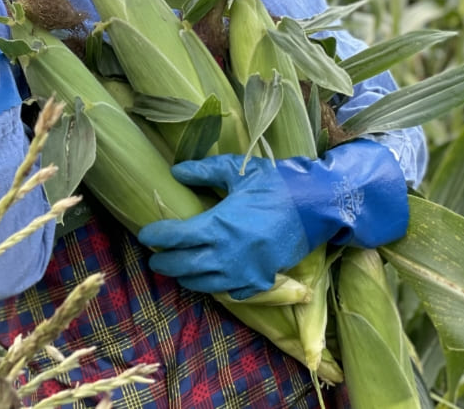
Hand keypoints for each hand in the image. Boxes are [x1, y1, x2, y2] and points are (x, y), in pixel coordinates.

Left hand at [137, 140, 408, 298]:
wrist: (318, 206)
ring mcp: (244, 273)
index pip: (174, 238)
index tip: (145, 234)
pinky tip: (211, 277)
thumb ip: (204, 171)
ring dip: (186, 277)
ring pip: (203, 284)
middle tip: (155, 257)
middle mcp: (226, 255)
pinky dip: (216, 286)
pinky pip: (230, 292)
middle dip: (164, 262)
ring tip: (178, 268)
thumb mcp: (238, 171)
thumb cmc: (277, 185)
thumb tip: (176, 171)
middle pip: (182, 266)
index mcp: (217, 226)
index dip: (155, 236)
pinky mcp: (260, 282)